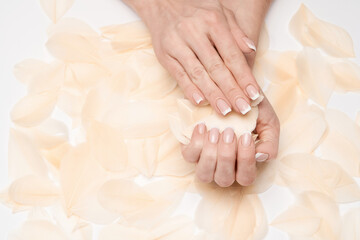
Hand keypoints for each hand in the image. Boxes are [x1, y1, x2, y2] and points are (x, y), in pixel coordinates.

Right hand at [123, 0, 261, 115]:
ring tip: (225, 110)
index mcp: (212, 21)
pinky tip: (201, 102)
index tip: (253, 94)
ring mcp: (177, 44)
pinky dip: (190, 90)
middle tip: (242, 108)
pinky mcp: (165, 55)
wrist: (163, 5)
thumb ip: (236, 31)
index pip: (232, 55)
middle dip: (231, 90)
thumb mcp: (220, 13)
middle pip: (216, 67)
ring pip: (198, 74)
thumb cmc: (196, 12)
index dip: (244, 77)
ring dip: (213, 94)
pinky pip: (179, 76)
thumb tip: (251, 50)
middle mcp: (194, 32)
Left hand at [181, 97, 279, 186]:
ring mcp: (205, 162)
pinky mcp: (191, 151)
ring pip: (204, 174)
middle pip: (224, 179)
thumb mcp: (268, 123)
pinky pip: (189, 156)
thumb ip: (270, 141)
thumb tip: (261, 156)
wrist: (231, 93)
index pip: (246, 177)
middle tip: (229, 131)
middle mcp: (223, 169)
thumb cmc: (251, 112)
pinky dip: (196, 142)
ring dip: (211, 153)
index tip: (246, 135)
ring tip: (215, 130)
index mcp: (244, 166)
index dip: (245, 160)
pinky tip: (202, 126)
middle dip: (227, 155)